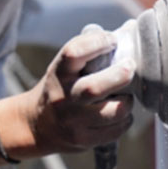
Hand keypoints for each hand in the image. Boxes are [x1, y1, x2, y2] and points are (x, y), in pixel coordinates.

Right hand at [27, 28, 134, 152]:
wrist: (36, 125)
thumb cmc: (60, 87)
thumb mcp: (64, 67)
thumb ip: (91, 50)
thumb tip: (130, 28)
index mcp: (58, 73)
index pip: (74, 53)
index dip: (97, 42)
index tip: (112, 40)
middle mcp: (64, 98)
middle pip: (94, 88)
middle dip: (118, 76)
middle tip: (130, 67)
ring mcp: (73, 122)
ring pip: (112, 112)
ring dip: (127, 101)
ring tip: (126, 95)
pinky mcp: (83, 140)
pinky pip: (116, 130)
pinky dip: (125, 119)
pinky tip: (120, 111)